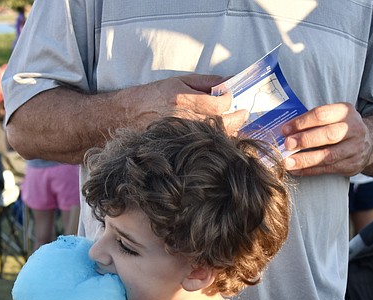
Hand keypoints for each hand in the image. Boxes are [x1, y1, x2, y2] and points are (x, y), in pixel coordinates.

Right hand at [131, 74, 248, 134]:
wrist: (129, 115)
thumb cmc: (154, 95)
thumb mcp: (180, 81)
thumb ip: (207, 82)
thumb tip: (230, 81)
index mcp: (183, 100)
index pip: (218, 104)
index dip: (229, 100)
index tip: (231, 96)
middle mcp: (183, 119)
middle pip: (221, 123)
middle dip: (237, 118)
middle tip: (243, 113)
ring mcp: (181, 135)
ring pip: (214, 136)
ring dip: (229, 130)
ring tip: (234, 122)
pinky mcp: (179, 144)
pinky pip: (203, 143)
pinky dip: (215, 139)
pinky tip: (218, 134)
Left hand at [281, 103, 370, 176]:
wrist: (369, 143)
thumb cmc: (340, 128)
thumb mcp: (333, 117)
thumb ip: (312, 121)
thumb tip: (284, 131)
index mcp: (345, 111)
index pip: (321, 115)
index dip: (302, 122)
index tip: (284, 130)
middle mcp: (354, 129)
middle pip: (328, 134)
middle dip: (305, 140)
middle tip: (287, 145)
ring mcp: (355, 148)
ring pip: (328, 155)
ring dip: (305, 160)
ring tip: (287, 162)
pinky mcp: (352, 165)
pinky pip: (328, 169)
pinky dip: (309, 170)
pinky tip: (296, 170)